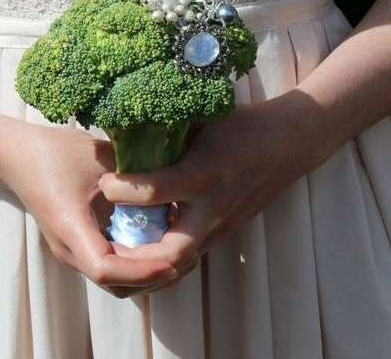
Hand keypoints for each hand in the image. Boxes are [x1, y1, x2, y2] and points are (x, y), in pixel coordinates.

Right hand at [0, 122, 177, 295]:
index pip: (106, 270)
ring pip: (116, 279)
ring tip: (177, 250)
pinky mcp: (80, 243)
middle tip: (187, 254)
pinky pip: (113, 263)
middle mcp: (70, 248)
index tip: (174, 260)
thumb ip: (133, 176)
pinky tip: (158, 237)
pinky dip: (137, 260)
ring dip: (146, 271)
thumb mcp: (97, 157)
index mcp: (70, 228)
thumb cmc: (53, 152)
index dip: (143, 271)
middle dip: (153, 275)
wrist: (18, 156)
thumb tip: (173, 185)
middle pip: (117, 283)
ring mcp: (73, 249)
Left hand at [98, 92, 324, 292]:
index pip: (156, 190)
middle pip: (171, 254)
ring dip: (147, 268)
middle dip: (135, 257)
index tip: (105, 182)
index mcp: (203, 173)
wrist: (286, 144)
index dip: (123, 189)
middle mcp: (212, 207)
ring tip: (117, 256)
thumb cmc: (240, 126)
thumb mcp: (200, 122)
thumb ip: (165, 135)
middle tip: (105, 245)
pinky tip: (144, 249)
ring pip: (181, 265)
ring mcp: (221, 226)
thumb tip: (127, 136)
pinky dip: (164, 260)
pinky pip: (191, 257)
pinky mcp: (225, 233)